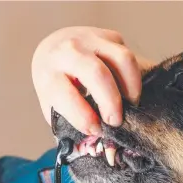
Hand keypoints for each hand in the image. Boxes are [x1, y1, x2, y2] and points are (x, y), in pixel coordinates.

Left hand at [32, 26, 154, 133]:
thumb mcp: (55, 107)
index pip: (67, 96)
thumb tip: (94, 145)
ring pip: (122, 59)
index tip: (96, 131)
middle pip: (97, 74)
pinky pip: (128, 56)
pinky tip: (127, 92)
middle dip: (111, 102)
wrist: (53, 52)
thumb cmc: (56, 88)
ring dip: (131, 88)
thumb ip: (71, 124)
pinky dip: (133, 78)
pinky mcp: (109, 36)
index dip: (84, 118)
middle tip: (115, 122)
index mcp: (49, 75)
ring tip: (130, 106)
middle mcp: (68, 52)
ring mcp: (90, 39)